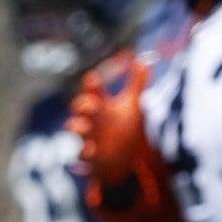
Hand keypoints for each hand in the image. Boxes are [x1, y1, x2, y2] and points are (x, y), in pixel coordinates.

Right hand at [68, 52, 147, 184]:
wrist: (123, 160)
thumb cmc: (124, 129)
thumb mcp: (133, 105)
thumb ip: (137, 83)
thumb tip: (144, 61)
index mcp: (102, 106)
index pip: (94, 91)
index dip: (92, 85)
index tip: (92, 78)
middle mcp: (93, 120)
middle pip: (82, 108)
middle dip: (84, 105)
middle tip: (92, 105)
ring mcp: (90, 137)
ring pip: (78, 130)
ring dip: (78, 128)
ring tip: (81, 128)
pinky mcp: (92, 157)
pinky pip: (83, 155)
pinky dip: (86, 154)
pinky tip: (90, 152)